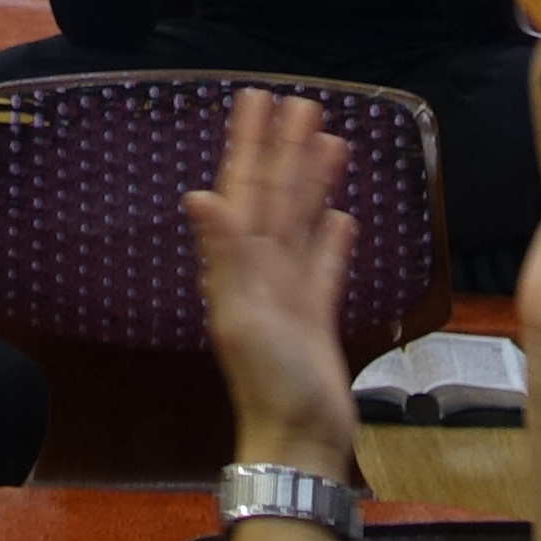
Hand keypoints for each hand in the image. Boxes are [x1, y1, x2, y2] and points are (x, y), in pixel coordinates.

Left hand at [183, 91, 362, 484]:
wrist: (299, 440)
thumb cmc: (269, 382)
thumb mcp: (242, 316)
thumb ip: (224, 254)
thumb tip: (198, 194)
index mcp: (238, 265)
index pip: (244, 189)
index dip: (249, 145)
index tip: (256, 100)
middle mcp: (260, 271)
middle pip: (275, 197)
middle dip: (286, 151)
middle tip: (302, 103)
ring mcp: (289, 292)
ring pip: (302, 222)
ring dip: (313, 182)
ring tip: (331, 141)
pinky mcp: (317, 314)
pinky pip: (325, 265)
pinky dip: (333, 239)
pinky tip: (342, 215)